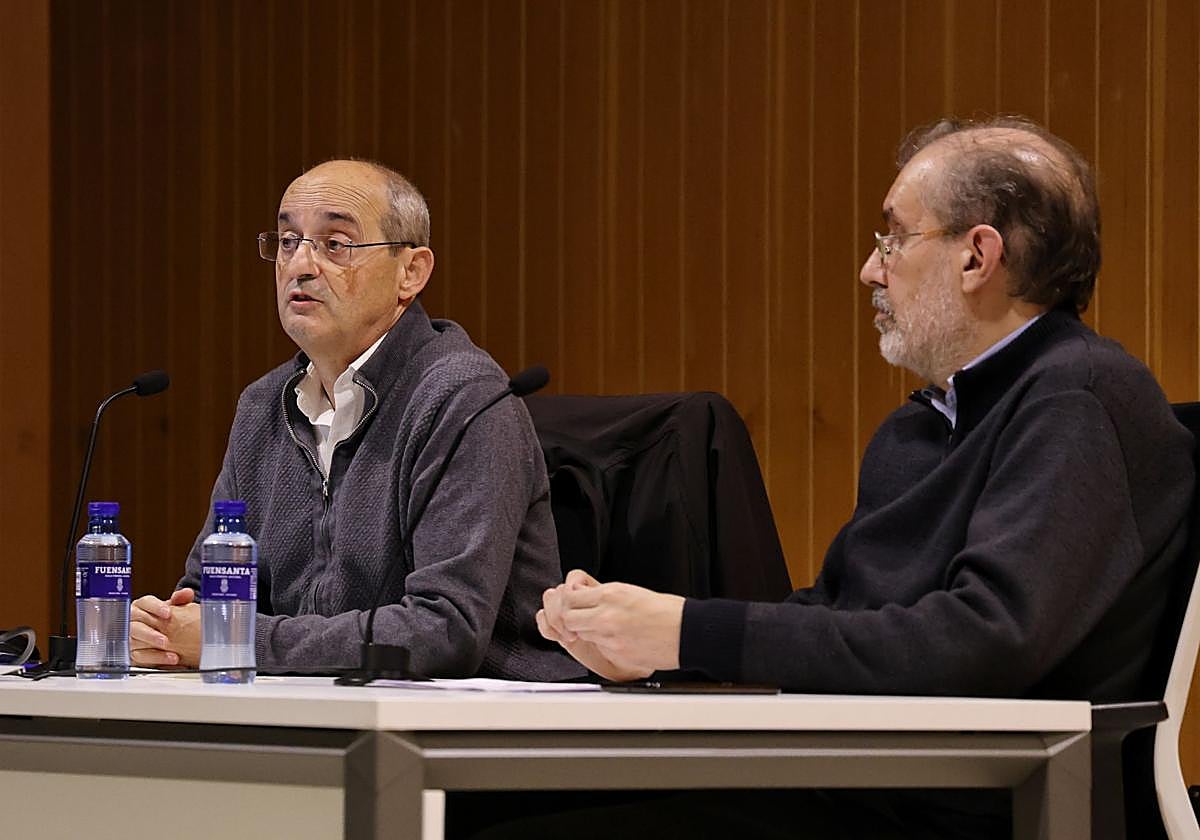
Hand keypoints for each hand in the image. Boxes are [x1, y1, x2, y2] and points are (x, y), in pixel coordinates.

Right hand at [130, 588, 200, 667]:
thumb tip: (187, 593)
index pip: (145, 603)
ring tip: (170, 652)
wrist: (163, 633)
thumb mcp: (172, 608)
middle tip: (165, 640)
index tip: (168, 613)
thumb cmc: (165, 617)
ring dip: (153, 650)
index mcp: (141, 606)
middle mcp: (132, 620)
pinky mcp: (132, 653)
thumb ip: (180, 600)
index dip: (156, 607)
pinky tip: (170, 660)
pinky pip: (140, 657)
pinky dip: (156, 659)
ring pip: (135, 643)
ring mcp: (130, 637)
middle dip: (150, 634)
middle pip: (135, 626)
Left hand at [537, 569, 683, 680]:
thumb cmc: (668, 612)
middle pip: (567, 617)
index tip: (574, 604)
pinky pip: (597, 647)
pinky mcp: (617, 652)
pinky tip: (612, 641)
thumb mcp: (633, 592)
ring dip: (584, 632)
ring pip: (580, 633)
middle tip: (580, 619)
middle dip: (571, 619)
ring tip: (599, 630)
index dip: (569, 601)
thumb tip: (587, 597)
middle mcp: (606, 613)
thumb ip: (606, 595)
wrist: (687, 632)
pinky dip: (600, 645)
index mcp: (612, 593)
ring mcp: (610, 635)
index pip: (570, 596)